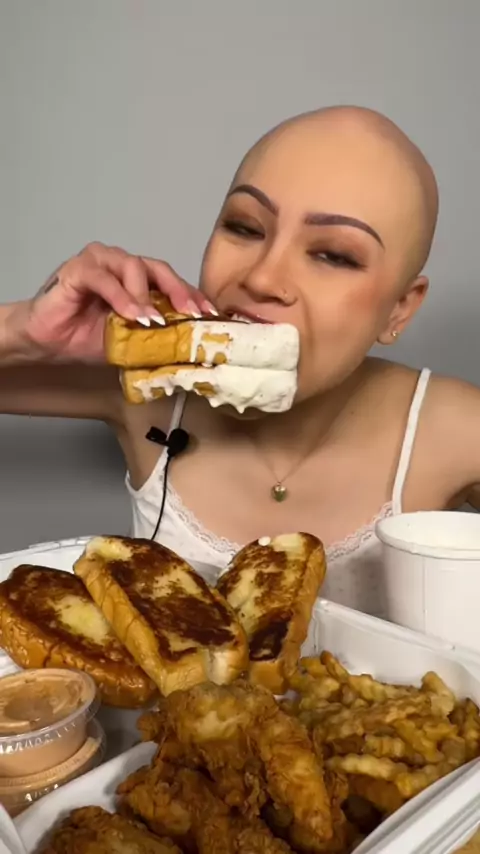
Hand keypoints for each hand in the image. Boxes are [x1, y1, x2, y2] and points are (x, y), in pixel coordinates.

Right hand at [7, 242, 216, 362]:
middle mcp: (121, 264)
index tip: (209, 315)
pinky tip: (132, 316)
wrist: (47, 342)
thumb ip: (155, 338)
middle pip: (158, 268)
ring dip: (146, 296)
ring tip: (154, 321)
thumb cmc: (85, 337)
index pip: (171, 281)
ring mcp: (100, 262)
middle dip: (179, 290)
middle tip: (192, 313)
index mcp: (137, 279)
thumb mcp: (130, 342)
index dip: (191, 296)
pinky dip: (122, 297)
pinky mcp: (79, 269)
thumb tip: (188, 350)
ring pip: (133, 267)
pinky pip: (105, 279)